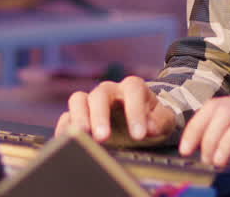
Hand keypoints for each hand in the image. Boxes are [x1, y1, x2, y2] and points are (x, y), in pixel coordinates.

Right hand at [56, 75, 178, 147]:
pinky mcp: (79, 116)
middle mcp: (109, 90)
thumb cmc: (151, 120)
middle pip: (100, 94)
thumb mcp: (164, 120)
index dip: (135, 112)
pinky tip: (67, 142)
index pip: (132, 91)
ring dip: (79, 118)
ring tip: (82, 135)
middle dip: (100, 116)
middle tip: (103, 137)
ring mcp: (91, 101)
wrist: (139, 123)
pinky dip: (65, 129)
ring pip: (78, 100)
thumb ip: (160, 121)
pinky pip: (66, 117)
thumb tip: (149, 128)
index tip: (139, 135)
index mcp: (132, 87)